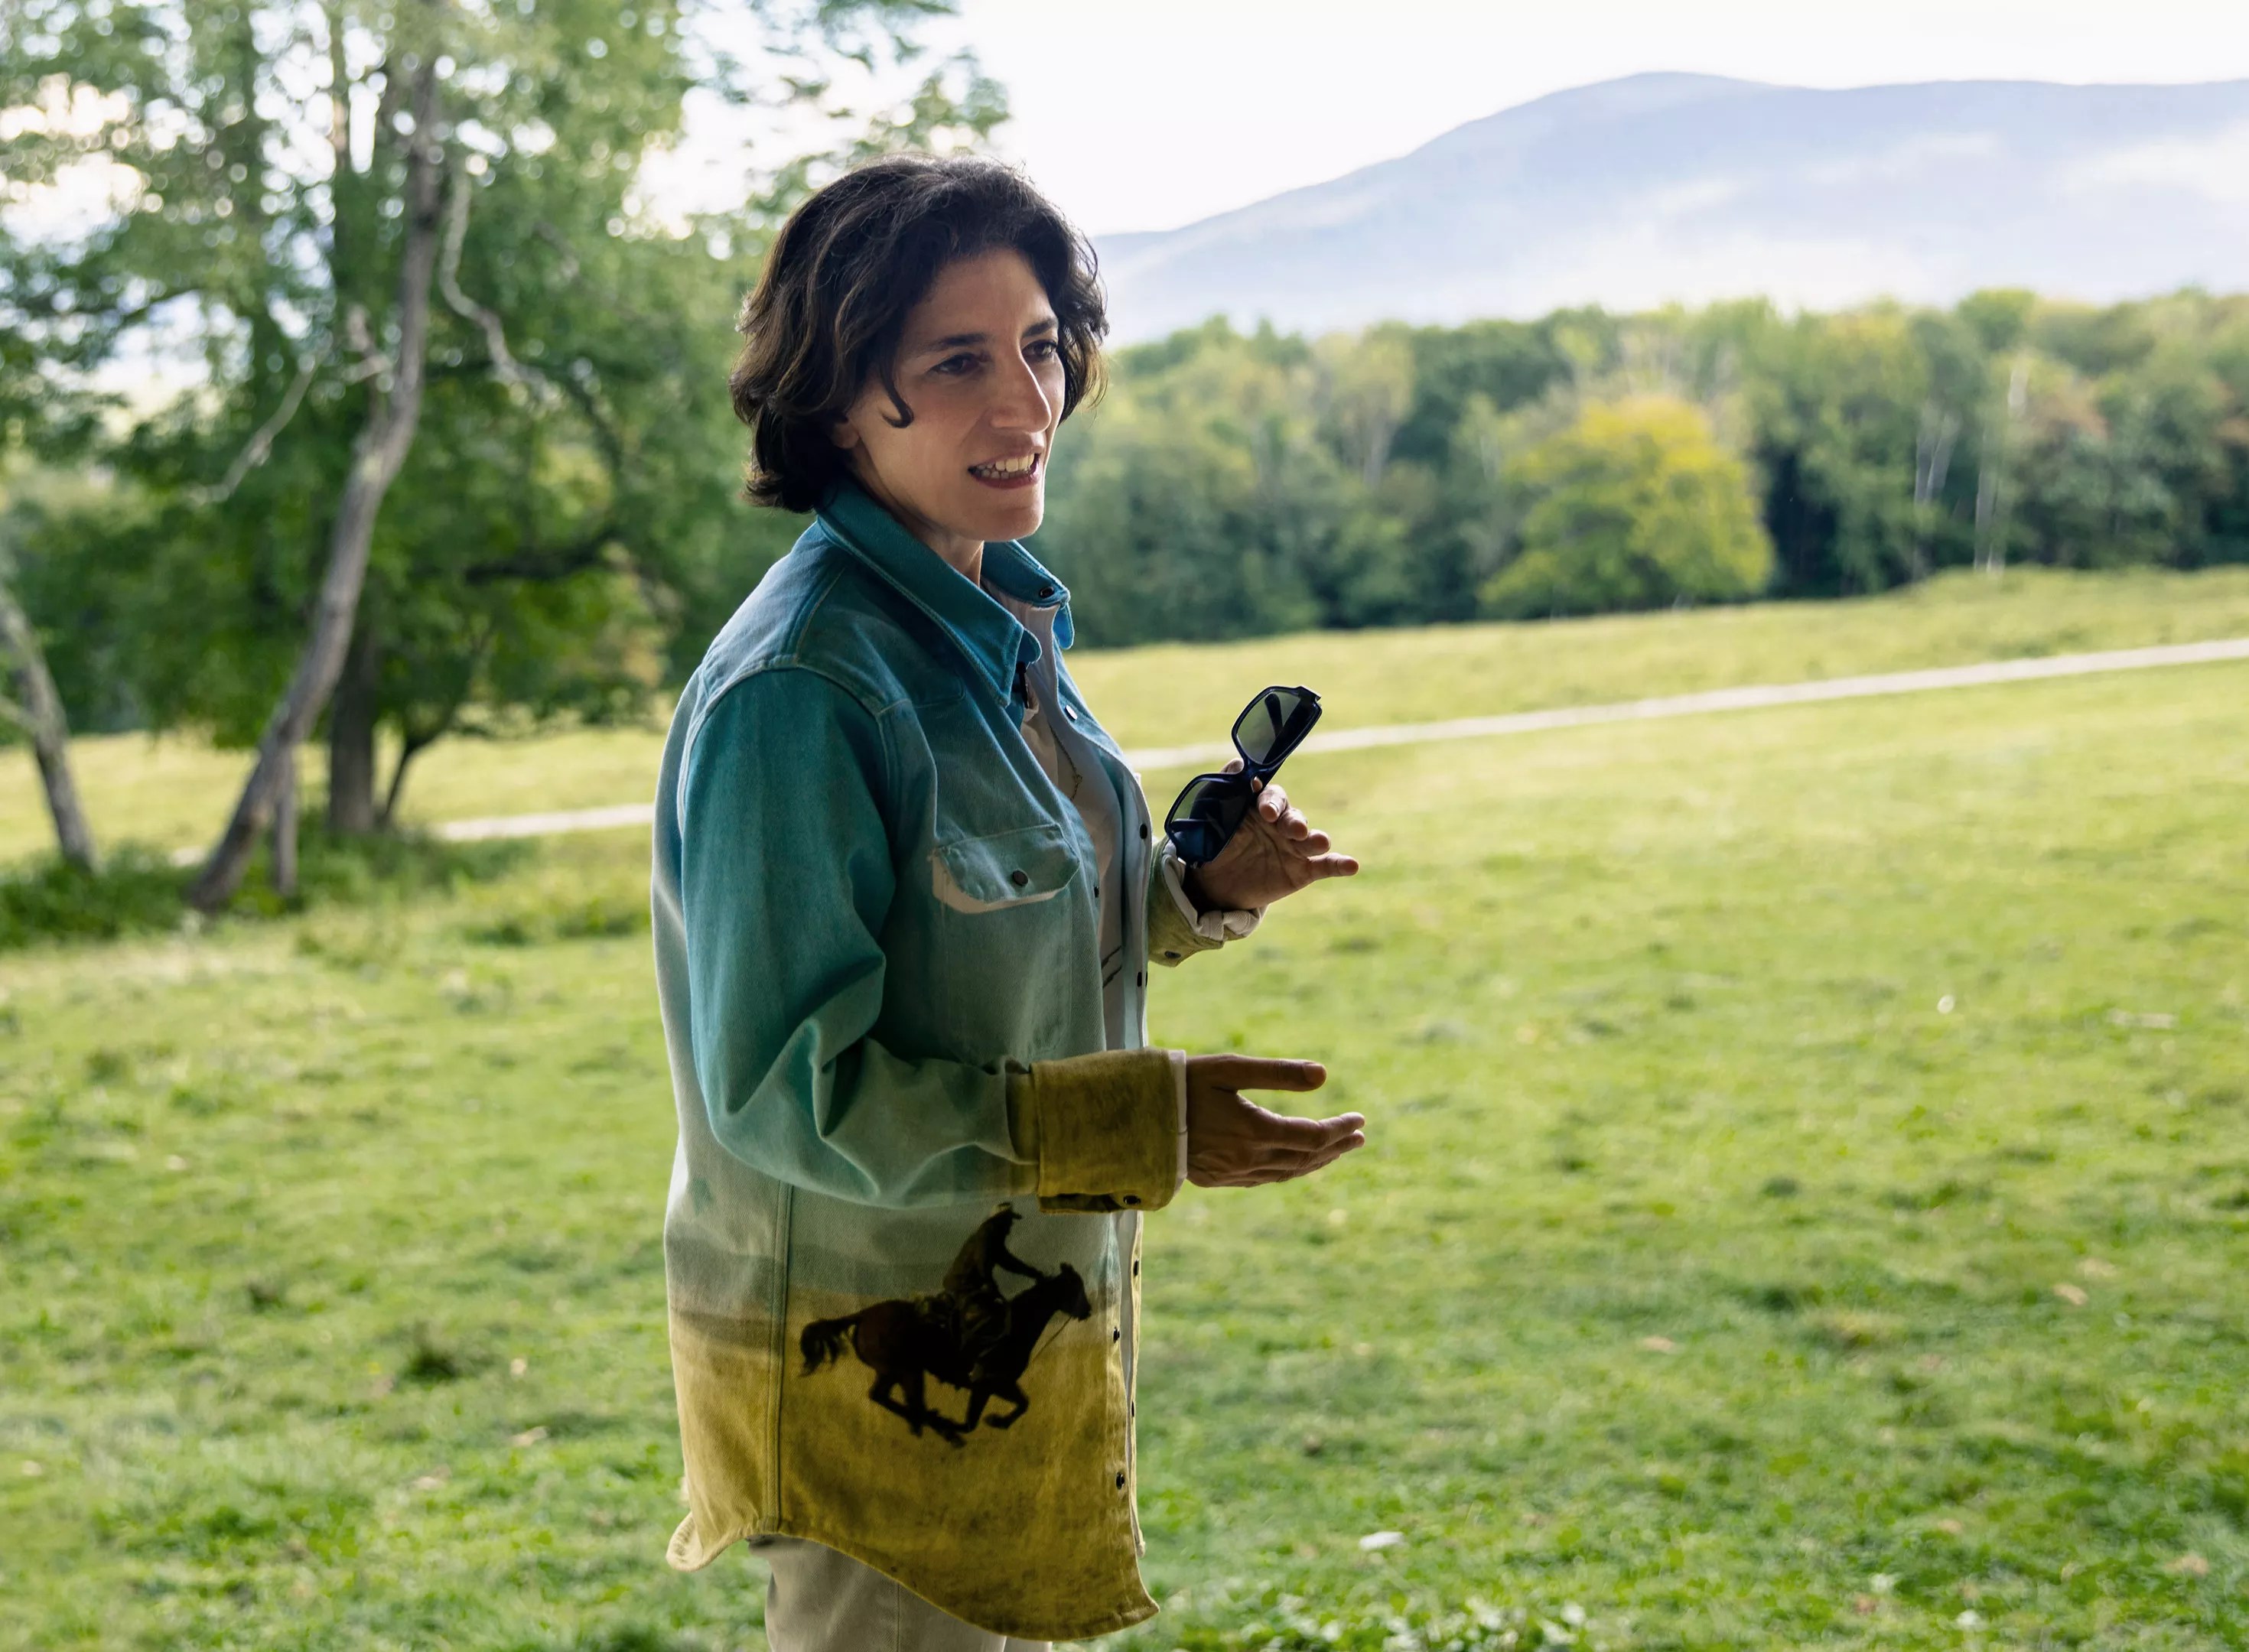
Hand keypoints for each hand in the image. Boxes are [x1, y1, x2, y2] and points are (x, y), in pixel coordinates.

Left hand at [1181, 762, 1358, 912]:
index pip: (1272, 797)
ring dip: (1316, 838)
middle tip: (1292, 830)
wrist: (1212, 885)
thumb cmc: (1210, 842)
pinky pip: (1325, 866)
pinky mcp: (1302, 870)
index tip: (1265, 812)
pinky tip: (1352, 866)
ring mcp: (1294, 846)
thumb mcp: (1208, 815)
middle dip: (1294, 821)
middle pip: (1294, 815)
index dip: (1271, 802)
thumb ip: (1223, 789)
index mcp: (1260, 806)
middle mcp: (1281, 823)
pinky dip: (1340, 864)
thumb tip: (1238, 764)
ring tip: (1319, 842)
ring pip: (1311, 838)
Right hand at [1185, 1055, 1364, 1188]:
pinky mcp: (1217, 1179)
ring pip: (1287, 1173)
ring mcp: (1232, 1173)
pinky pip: (1265, 1179)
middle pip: (1305, 1158)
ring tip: (1336, 1150)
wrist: (1134, 1119)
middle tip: (1359, 1137)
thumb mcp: (1230, 1069)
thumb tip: (1324, 1076)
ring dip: (1316, 1162)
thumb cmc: (1182, 1084)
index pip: (1313, 1136)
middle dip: (1335, 1147)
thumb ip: (1278, 1073)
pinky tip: (1295, 1162)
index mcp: (1254, 1132)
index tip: (1360, 1120)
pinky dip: (1289, 1170)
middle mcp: (1248, 1159)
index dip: (1340, 1129)